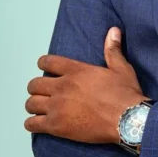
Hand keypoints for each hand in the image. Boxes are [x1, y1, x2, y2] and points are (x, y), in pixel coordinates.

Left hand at [24, 27, 144, 143]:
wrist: (127, 120)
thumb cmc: (125, 94)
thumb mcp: (121, 68)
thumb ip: (113, 50)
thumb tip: (113, 30)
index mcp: (76, 71)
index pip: (47, 62)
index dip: (43, 64)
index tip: (44, 68)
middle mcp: (62, 86)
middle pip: (34, 84)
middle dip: (36, 88)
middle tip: (43, 93)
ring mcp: (57, 107)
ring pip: (30, 104)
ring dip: (33, 105)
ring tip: (40, 109)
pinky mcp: (56, 126)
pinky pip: (32, 124)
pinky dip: (32, 124)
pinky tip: (37, 124)